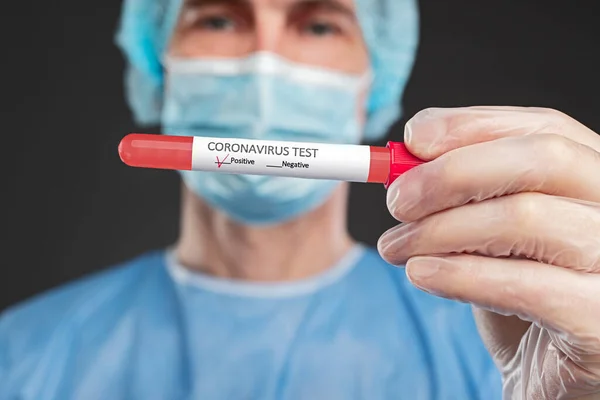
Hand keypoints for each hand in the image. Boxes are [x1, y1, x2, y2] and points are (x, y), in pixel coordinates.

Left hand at [377, 106, 599, 398]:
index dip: (473, 125)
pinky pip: (525, 285)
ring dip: (440, 230)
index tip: (412, 137)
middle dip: (452, 173)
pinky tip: (421, 274)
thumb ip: (466, 195)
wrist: (550, 378)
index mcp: (595, 181)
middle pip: (541, 158)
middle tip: (397, 200)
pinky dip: (459, 274)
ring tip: (394, 248)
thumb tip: (406, 161)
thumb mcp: (493, 235)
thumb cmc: (522, 297)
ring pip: (524, 218)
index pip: (544, 128)